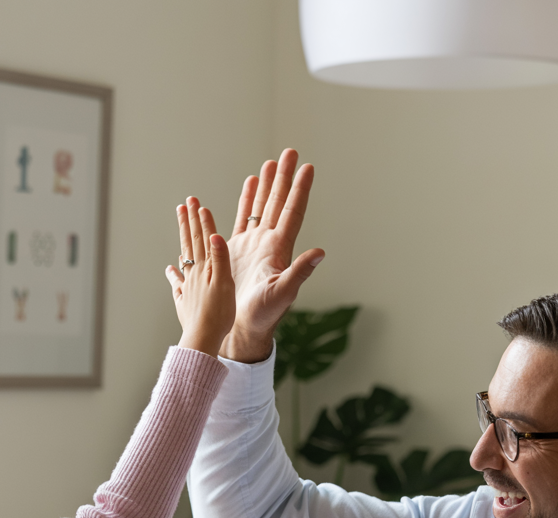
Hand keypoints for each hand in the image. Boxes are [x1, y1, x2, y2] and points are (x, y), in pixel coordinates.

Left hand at [165, 197, 234, 357]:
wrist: (203, 338)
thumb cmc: (219, 315)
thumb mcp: (225, 285)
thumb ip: (220, 259)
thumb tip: (215, 235)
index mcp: (206, 269)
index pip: (204, 239)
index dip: (202, 220)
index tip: (198, 203)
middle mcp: (194, 274)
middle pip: (191, 243)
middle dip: (189, 221)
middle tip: (186, 203)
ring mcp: (187, 287)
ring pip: (184, 258)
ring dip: (183, 239)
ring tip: (180, 223)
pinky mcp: (184, 302)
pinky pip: (177, 284)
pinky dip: (174, 274)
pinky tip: (170, 268)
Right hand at [221, 148, 324, 362]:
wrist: (243, 326)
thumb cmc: (264, 315)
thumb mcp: (283, 293)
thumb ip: (300, 272)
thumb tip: (321, 253)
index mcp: (280, 250)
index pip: (293, 212)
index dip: (300, 190)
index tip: (308, 167)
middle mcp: (269, 243)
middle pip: (279, 203)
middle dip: (284, 178)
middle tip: (290, 152)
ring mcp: (253, 245)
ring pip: (261, 207)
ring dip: (268, 185)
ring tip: (271, 163)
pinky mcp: (237, 250)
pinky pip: (242, 219)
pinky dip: (247, 200)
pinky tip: (251, 184)